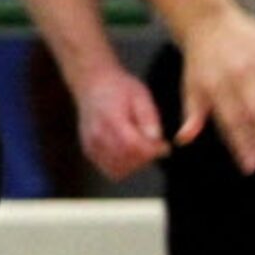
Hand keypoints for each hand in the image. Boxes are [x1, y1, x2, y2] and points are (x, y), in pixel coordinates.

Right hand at [72, 65, 169, 180]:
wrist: (92, 84)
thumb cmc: (119, 88)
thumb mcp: (140, 95)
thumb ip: (148, 117)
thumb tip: (156, 138)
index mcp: (111, 119)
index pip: (134, 146)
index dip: (154, 150)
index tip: (165, 146)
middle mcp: (98, 135)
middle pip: (127, 161)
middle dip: (146, 158)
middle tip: (155, 146)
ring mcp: (91, 145)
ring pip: (118, 170)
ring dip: (134, 165)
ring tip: (142, 149)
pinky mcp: (89, 150)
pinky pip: (109, 169)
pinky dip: (122, 165)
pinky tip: (129, 151)